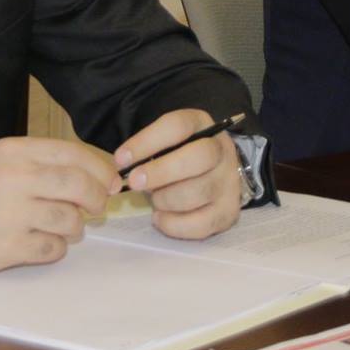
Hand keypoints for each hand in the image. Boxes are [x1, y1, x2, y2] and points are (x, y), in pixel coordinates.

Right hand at [0, 136, 117, 271]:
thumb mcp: (2, 159)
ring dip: (76, 226)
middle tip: (98, 207)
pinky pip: (53, 248)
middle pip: (79, 186)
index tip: (112, 181)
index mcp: (15, 152)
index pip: (73, 155)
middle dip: (97, 198)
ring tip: (64, 226)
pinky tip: (44, 242)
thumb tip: (98, 175)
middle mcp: (15, 178)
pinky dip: (57, 247)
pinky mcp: (9, 246)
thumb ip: (45, 162)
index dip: (101, 170)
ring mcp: (11, 213)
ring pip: (70, 219)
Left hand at [115, 109, 243, 240]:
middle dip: (161, 172)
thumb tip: (123, 167)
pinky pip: (201, 223)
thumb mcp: (167, 142)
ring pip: (197, 192)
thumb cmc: (180, 156)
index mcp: (202, 126)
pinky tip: (160, 218)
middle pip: (198, 157)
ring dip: (166, 199)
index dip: (147, 142)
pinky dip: (174, 224)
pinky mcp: (229, 212)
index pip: (178, 126)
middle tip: (134, 183)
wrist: (214, 174)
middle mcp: (222, 151)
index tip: (121, 159)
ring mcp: (229, 182)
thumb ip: (148, 150)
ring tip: (155, 199)